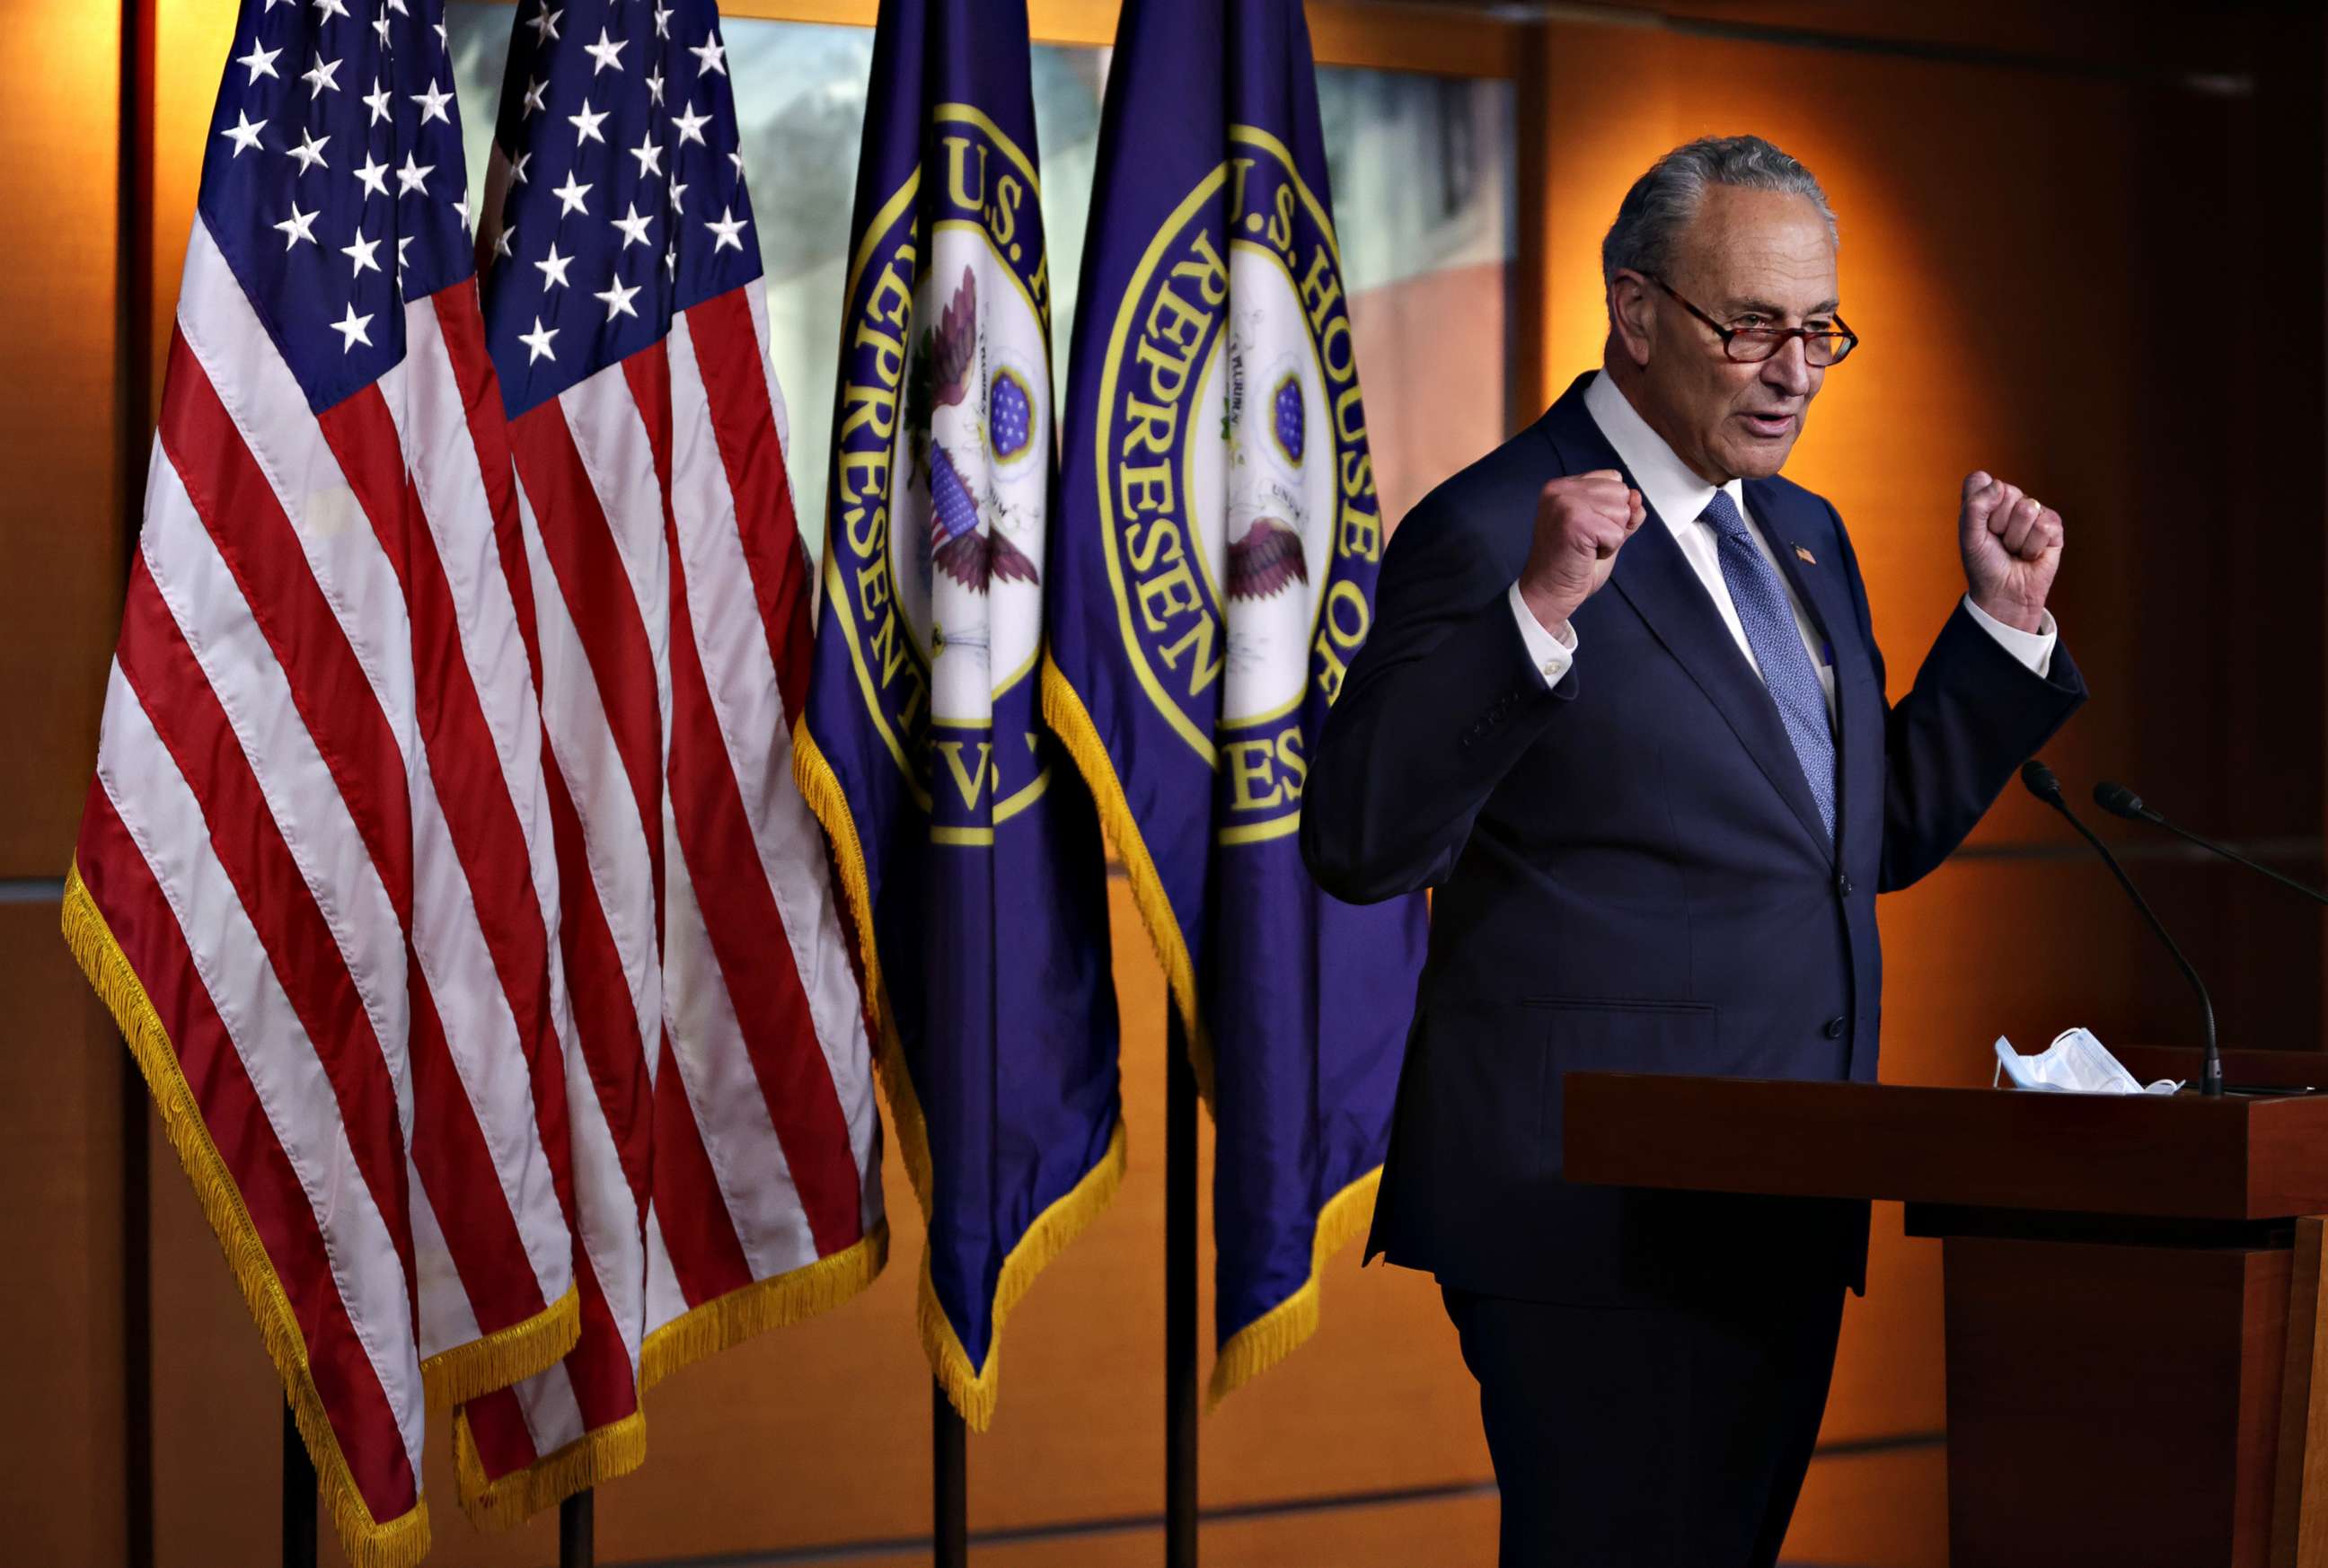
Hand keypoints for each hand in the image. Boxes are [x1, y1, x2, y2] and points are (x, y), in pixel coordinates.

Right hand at [1517, 470, 1645, 632]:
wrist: (1549, 592)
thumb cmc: (1572, 564)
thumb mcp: (1605, 529)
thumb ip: (1624, 512)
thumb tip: (1637, 497)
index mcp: (1563, 486)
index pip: (1613, 478)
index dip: (1610, 508)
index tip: (1586, 528)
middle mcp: (1561, 489)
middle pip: (1621, 492)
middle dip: (1613, 521)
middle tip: (1585, 540)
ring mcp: (1566, 503)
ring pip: (1622, 511)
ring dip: (1611, 536)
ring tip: (1585, 547)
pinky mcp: (1575, 521)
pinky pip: (1617, 532)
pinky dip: (1608, 549)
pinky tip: (1586, 554)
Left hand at [1959, 470, 2062, 634]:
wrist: (2004, 593)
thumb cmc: (1984, 565)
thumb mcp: (1970, 536)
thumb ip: (1975, 506)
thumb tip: (1999, 485)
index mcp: (1986, 499)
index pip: (1981, 480)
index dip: (1978, 504)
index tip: (1977, 527)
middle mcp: (2010, 501)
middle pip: (2007, 491)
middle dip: (1998, 524)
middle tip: (1998, 542)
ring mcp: (2034, 512)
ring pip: (2027, 509)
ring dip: (2016, 538)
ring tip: (2013, 550)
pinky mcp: (2054, 527)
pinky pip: (2044, 527)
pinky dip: (2032, 548)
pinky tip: (2030, 555)